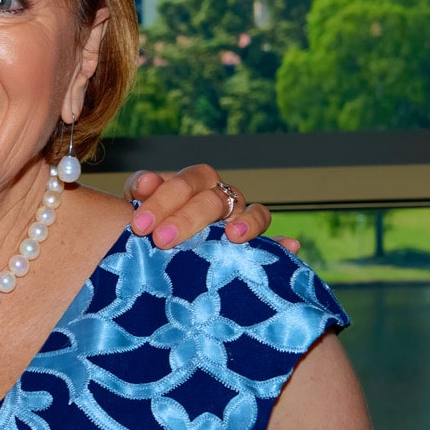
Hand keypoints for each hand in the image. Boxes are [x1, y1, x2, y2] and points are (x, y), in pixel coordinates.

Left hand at [124, 165, 294, 250]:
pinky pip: (273, 241)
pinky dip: (281, 243)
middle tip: (161, 241)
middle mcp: (222, 196)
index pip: (184, 184)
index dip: (162, 202)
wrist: (159, 245)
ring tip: (234, 236)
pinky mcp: (256, 243)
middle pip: (213, 200)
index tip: (140, 226)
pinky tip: (290, 246)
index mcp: (194, 183)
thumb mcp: (139, 206)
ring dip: (247, 223)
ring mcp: (242, 218)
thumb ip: (139, 192)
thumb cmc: (150, 223)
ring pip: (254, 212)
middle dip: (187, 220)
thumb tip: (145, 184)